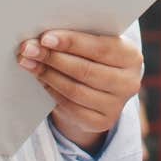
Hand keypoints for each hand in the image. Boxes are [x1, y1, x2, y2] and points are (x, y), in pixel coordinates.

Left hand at [17, 29, 142, 147]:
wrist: (101, 89)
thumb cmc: (93, 56)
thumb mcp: (93, 43)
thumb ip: (76, 38)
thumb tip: (41, 38)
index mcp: (131, 56)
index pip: (100, 48)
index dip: (71, 42)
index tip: (45, 38)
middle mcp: (129, 83)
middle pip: (85, 70)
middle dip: (53, 58)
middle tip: (29, 49)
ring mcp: (116, 106)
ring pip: (75, 90)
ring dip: (48, 74)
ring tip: (29, 62)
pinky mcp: (101, 122)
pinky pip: (70, 107)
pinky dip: (51, 91)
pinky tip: (40, 79)